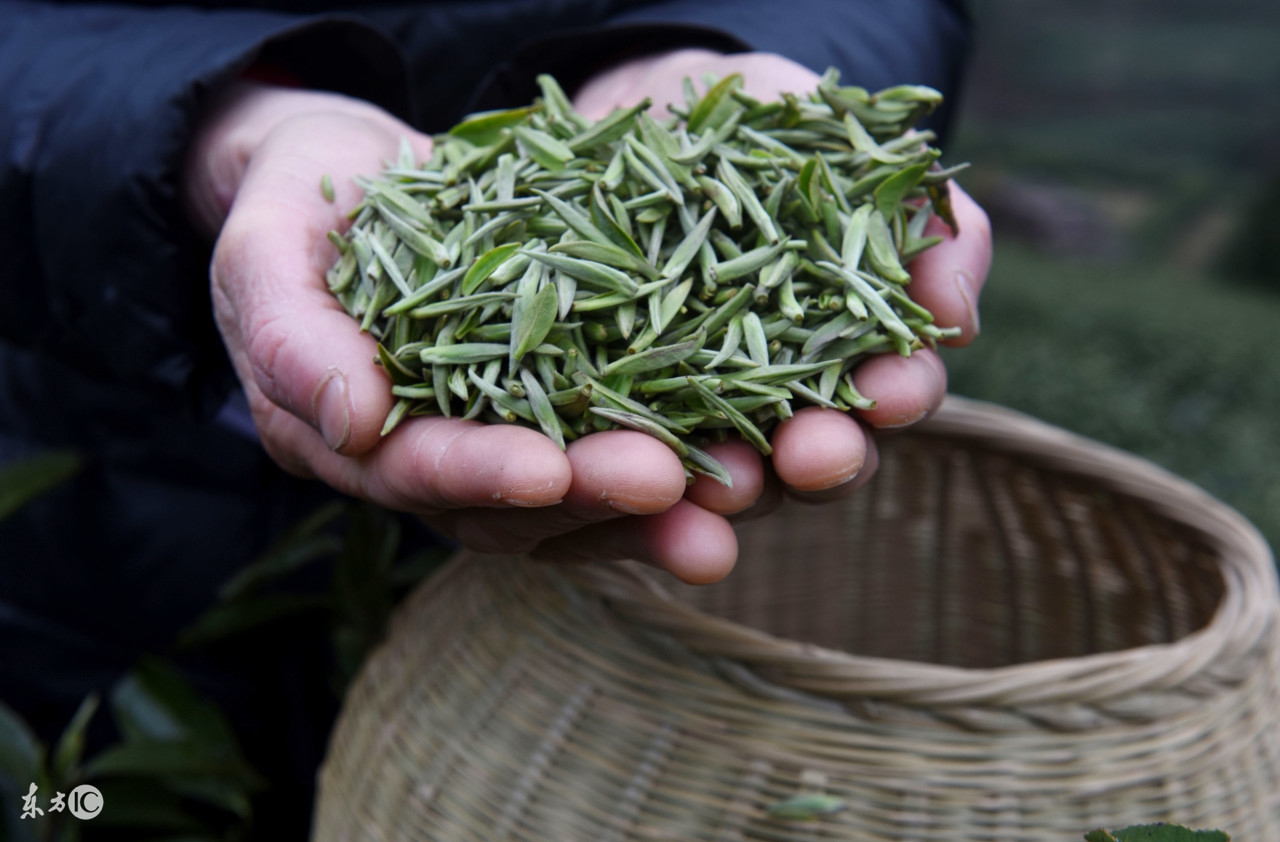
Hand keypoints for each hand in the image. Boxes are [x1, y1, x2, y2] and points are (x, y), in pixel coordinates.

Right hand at [186, 83, 729, 583]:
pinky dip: (688, 443)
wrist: (358, 174)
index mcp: (347, 442)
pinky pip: (625, 439)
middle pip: (514, 506)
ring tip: (740, 494)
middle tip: (673, 487)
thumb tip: (352, 422)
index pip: (413, 471)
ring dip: (661, 503)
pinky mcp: (563, 406)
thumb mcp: (266, 243)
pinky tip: (755, 446)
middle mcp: (431, 463)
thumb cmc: (298, 201)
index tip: (547, 468)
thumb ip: (289, 332)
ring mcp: (501, 441)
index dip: (478, 473)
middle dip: (594, 498)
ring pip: (582, 497)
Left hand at [570, 51, 992, 524]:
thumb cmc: (762, 134)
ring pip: (714, 476)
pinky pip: (602, 455)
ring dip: (722, 486)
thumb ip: (921, 222)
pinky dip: (603, 468)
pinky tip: (590, 471)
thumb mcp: (840, 150)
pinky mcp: (597, 416)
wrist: (643, 117)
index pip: (889, 392)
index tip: (890, 392)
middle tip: (811, 455)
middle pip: (807, 458)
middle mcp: (773, 407)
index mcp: (844, 356)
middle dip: (818, 460)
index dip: (897, 396)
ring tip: (715, 479)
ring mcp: (686, 419)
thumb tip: (954, 321)